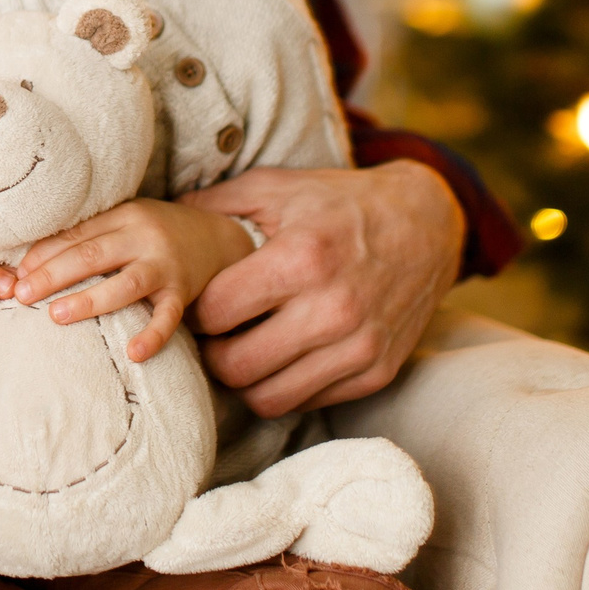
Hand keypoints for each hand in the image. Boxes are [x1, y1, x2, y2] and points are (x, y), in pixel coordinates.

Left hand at [14, 199, 253, 362]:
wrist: (218, 237)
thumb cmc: (156, 233)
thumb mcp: (124, 223)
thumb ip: (87, 236)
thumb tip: (29, 262)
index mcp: (123, 215)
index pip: (75, 235)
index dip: (42, 255)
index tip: (15, 275)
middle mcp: (143, 237)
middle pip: (91, 255)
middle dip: (52, 275)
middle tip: (21, 295)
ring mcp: (165, 266)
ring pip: (124, 284)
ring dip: (88, 300)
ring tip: (55, 316)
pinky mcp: (184, 293)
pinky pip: (167, 317)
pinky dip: (152, 336)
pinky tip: (134, 353)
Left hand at [186, 161, 464, 415]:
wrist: (428, 223)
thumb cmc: (342, 202)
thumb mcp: (277, 187)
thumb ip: (215, 205)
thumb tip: (160, 218)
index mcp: (302, 258)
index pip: (215, 313)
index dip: (194, 312)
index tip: (195, 304)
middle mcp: (333, 309)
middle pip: (235, 366)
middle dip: (212, 353)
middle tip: (213, 334)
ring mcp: (360, 347)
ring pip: (268, 398)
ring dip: (245, 378)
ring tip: (242, 348)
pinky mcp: (377, 372)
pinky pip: (307, 402)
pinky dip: (284, 386)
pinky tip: (281, 355)